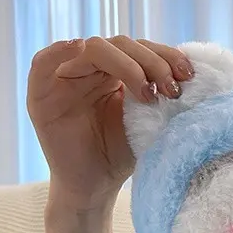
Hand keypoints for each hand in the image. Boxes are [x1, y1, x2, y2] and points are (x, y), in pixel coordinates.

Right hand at [28, 36, 193, 211]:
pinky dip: (59, 52)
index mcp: (116, 71)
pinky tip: (78, 48)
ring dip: (125, 63)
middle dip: (151, 62)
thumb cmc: (121, 155)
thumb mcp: (148, 121)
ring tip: (147, 91)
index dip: (165, 55)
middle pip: (121, 44)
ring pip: (93, 48)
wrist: (95, 187)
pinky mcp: (42, 93)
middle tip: (171, 89)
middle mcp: (91, 69)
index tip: (189, 75)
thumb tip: (191, 72)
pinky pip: (43, 63)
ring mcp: (65, 78)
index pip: (140, 48)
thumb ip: (160, 94)